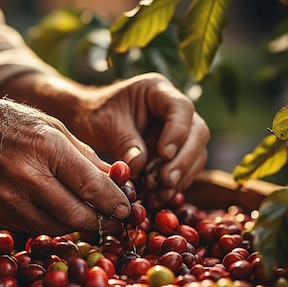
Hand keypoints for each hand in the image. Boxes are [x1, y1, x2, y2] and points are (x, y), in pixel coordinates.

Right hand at [0, 79, 129, 234]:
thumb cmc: (1, 121)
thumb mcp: (47, 124)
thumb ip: (81, 152)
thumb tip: (112, 176)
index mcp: (47, 146)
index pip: (93, 186)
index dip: (114, 203)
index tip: (125, 209)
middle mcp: (28, 176)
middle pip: (78, 215)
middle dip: (99, 220)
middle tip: (108, 218)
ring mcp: (8, 198)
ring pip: (56, 227)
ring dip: (74, 224)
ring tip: (83, 215)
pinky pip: (31, 227)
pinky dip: (48, 224)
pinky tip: (54, 212)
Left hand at [66, 73, 209, 200]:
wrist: (90, 121)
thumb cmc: (96, 114)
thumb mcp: (105, 124)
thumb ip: (124, 142)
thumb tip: (140, 166)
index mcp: (157, 90)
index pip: (181, 107)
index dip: (178, 132)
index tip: (164, 154)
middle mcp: (174, 109)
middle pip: (197, 132)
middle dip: (184, 160)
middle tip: (165, 181)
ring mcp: (178, 130)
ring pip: (197, 153)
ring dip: (182, 176)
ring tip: (160, 193)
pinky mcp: (176, 151)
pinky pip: (186, 168)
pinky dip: (175, 184)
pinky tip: (159, 195)